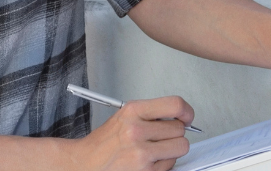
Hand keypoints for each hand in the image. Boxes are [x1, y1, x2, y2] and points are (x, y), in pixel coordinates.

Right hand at [65, 96, 194, 170]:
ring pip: (180, 147)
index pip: (175, 105)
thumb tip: (181, 117)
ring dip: (171, 150)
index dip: (186, 112)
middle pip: (180, 129)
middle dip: (173, 134)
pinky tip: (147, 162)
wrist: (84, 165)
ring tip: (153, 151)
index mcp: (132, 111)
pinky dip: (163, 164)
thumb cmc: (104, 144)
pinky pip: (171, 164)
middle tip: (159, 138)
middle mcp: (136, 131)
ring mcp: (141, 153)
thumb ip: (151, 115)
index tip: (186, 117)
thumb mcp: (124, 117)